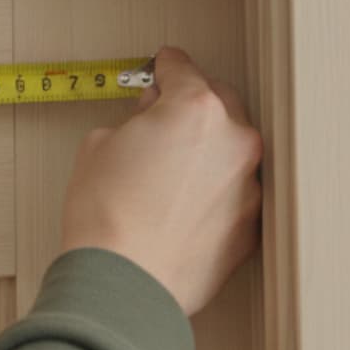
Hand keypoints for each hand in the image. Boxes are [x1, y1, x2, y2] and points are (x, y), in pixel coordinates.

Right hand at [59, 47, 263, 315]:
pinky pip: (235, 192)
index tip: (162, 67)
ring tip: (165, 175)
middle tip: (157, 122)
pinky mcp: (252, 225)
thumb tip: (148, 123)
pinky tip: (179, 206)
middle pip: (218, 102)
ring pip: (230, 149)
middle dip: (189, 107)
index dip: (164, 66)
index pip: (182, 69)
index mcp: (195, 109)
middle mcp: (234, 140)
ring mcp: (249, 185)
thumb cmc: (106, 219)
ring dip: (204, 151)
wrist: (123, 282)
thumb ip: (134, 122)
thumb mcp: (98, 147)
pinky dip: (214, 192)